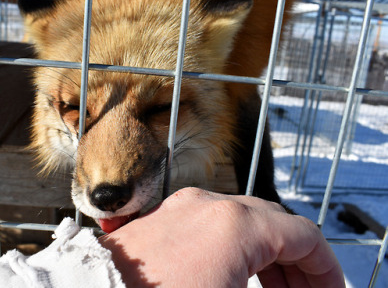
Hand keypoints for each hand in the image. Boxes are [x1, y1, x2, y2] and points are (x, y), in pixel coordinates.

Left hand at [99, 187, 344, 286]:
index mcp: (235, 224)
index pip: (302, 235)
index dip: (325, 268)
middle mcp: (208, 205)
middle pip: (273, 224)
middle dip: (295, 262)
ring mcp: (180, 208)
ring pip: (241, 222)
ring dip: (264, 254)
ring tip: (271, 287)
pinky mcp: (160, 218)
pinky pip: (210, 226)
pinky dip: (232, 247)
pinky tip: (232, 273)